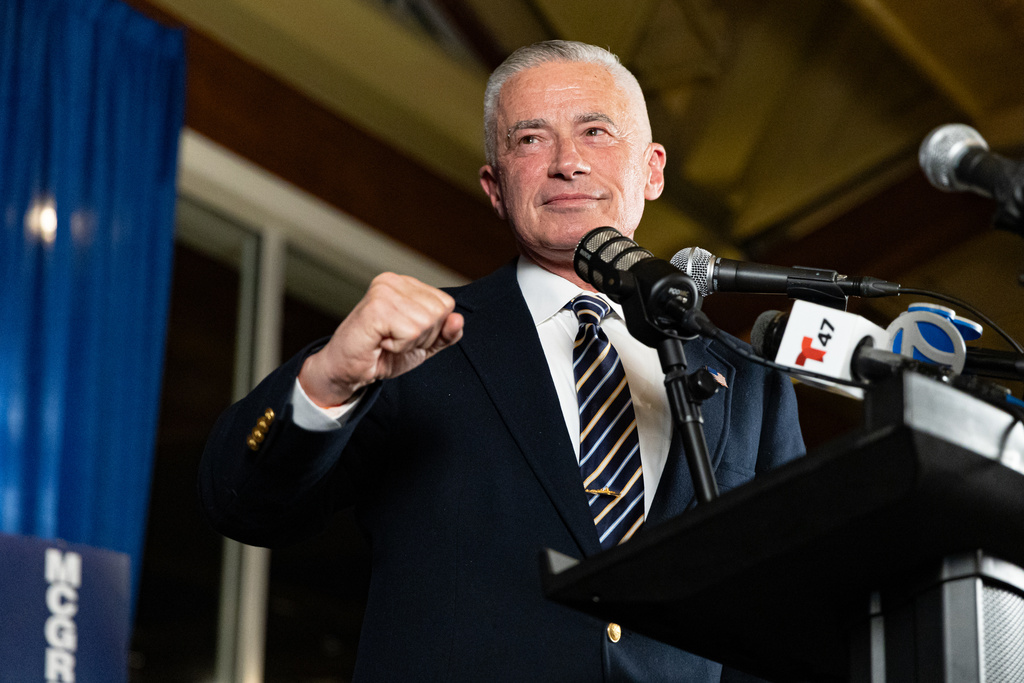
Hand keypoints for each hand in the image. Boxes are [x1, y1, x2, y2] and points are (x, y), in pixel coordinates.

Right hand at [298, 273, 463, 406]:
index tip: (406, 334)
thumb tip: (458, 319)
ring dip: (409, 342)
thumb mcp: (423, 345)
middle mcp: (394, 281)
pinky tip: (381, 342)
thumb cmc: (381, 354)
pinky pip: (411, 332)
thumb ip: (446, 333)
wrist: (348, 371)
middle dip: (423, 336)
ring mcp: (384, 292)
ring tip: (387, 341)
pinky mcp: (376, 307)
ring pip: (426, 323)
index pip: (446, 304)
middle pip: (440, 312)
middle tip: (395, 340)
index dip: (433, 329)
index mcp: (405, 283)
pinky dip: (399, 346)